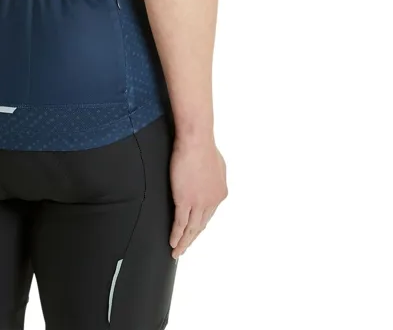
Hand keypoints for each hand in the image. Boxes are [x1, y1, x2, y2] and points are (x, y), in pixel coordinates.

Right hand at [169, 135, 226, 257]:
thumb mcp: (217, 164)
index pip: (208, 214)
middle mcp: (212, 201)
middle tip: (184, 248)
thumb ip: (214, 176)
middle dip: (192, 238)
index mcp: (220, 193)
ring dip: (184, 242)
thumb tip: (210, 180)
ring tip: (177, 251)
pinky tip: (173, 242)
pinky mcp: (185, 200)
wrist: (196, 141)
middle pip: (201, 225)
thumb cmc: (204, 146)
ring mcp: (199, 203)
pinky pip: (180, 223)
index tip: (194, 232)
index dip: (200, 225)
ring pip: (191, 228)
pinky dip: (176, 235)